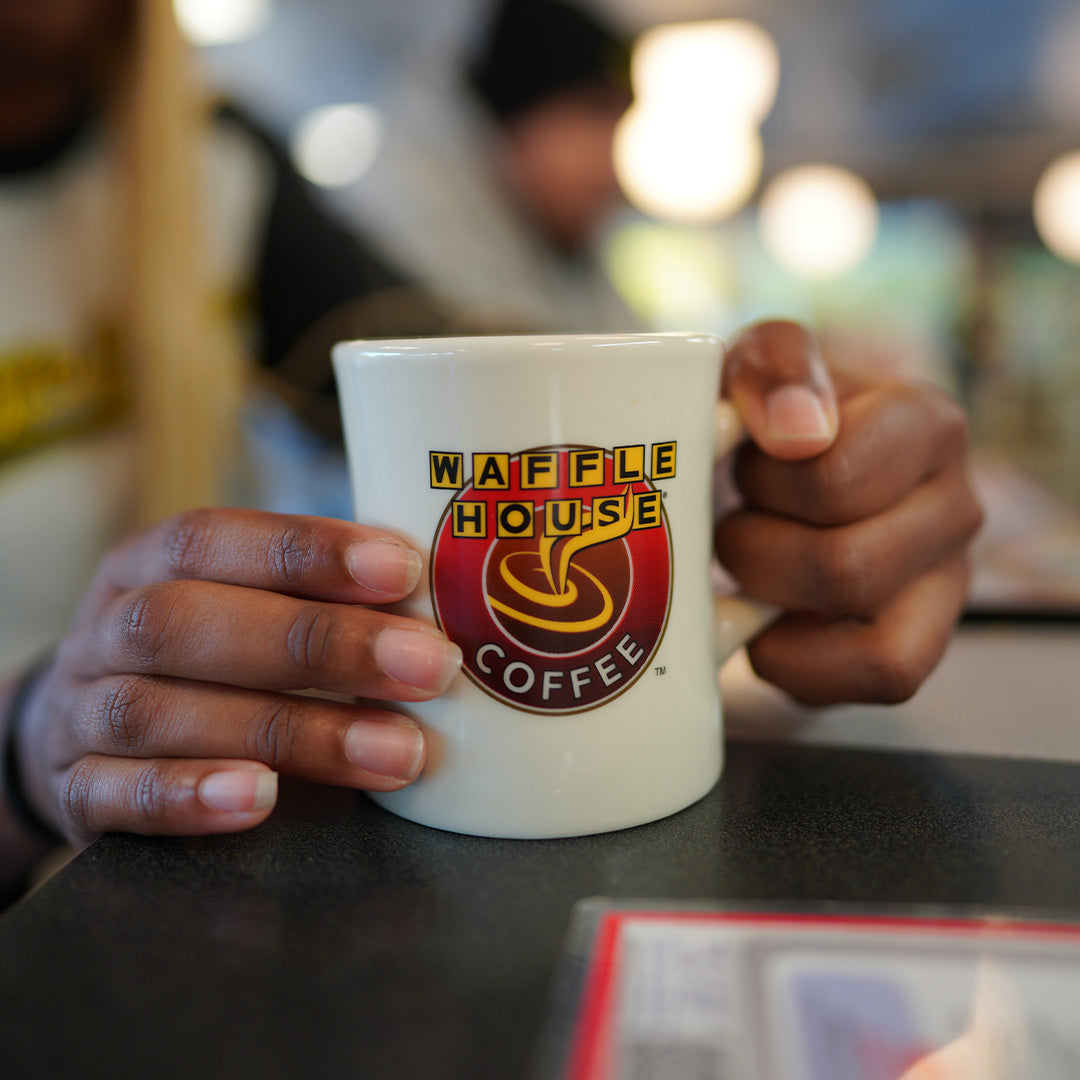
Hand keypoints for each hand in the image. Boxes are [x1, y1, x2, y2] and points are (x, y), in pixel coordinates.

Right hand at [13, 510, 461, 843]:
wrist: (78, 733)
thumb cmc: (202, 657)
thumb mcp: (242, 606)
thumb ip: (317, 599)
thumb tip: (448, 598)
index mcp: (149, 564)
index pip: (213, 539)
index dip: (307, 551)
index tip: (404, 570)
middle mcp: (107, 630)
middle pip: (186, 623)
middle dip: (318, 644)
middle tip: (429, 669)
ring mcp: (80, 714)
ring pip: (159, 712)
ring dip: (288, 730)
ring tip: (394, 753)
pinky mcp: (77, 792)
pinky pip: (114, 795)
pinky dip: (189, 795)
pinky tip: (260, 799)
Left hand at [716, 321, 982, 704]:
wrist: (782, 475)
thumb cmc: (770, 420)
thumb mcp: (758, 365)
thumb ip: (774, 366)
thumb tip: (796, 430)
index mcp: (925, 425)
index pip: (834, 480)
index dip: (761, 482)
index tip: (745, 460)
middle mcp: (956, 507)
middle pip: (842, 567)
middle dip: (753, 549)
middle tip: (732, 522)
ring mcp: (946, 583)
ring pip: (863, 635)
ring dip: (770, 602)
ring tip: (748, 567)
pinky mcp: (919, 644)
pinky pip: (873, 680)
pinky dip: (796, 664)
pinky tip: (761, 627)